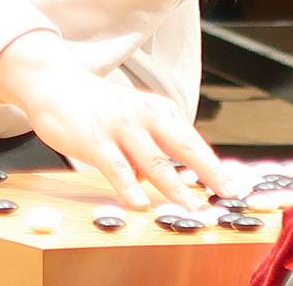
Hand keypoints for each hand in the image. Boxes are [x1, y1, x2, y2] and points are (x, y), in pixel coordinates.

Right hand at [0, 30, 225, 209]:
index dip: (214, 167)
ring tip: (190, 208)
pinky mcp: (96, 140)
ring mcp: (121, 128)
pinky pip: (117, 167)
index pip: (193, 142)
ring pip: (154, 161)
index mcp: (160, 111)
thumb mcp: (137, 119)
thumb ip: (156, 146)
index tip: (233, 188)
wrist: (59, 84)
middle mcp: (146, 116)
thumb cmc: (102, 108)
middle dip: (208, 171)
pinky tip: (140, 204)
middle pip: (184, 146)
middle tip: (226, 194)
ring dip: (174, 187)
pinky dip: (129, 187)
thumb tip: (176, 180)